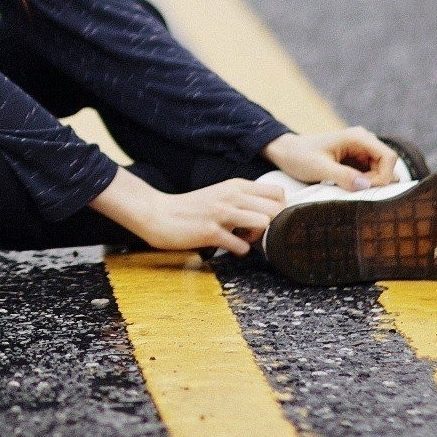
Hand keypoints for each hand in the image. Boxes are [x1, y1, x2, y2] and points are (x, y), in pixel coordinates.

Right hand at [90, 170, 283, 256]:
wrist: (157, 213)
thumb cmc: (190, 208)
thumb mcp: (219, 194)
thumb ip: (242, 200)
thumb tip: (266, 214)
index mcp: (236, 186)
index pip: (278, 192)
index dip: (279, 209)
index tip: (268, 220)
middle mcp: (232, 196)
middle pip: (276, 208)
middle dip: (273, 225)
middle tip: (257, 233)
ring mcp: (221, 213)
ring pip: (264, 223)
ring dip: (258, 237)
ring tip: (243, 239)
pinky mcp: (211, 232)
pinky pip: (241, 246)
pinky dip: (238, 250)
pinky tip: (227, 246)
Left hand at [263, 126, 398, 189]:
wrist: (285, 153)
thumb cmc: (299, 156)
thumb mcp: (319, 168)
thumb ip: (343, 176)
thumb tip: (366, 185)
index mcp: (358, 137)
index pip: (389, 157)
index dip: (383, 176)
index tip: (364, 188)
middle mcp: (363, 141)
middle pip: (387, 166)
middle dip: (376, 182)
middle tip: (354, 191)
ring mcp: (361, 151)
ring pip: (380, 172)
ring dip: (369, 184)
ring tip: (348, 189)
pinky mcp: (356, 161)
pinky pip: (369, 175)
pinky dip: (363, 184)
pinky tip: (347, 188)